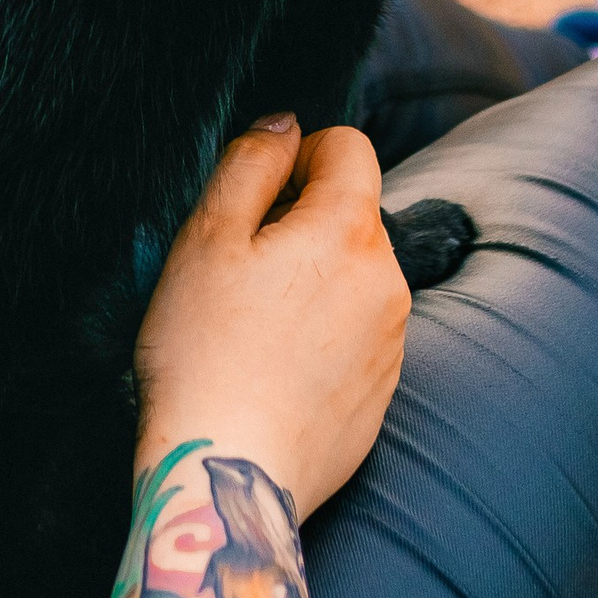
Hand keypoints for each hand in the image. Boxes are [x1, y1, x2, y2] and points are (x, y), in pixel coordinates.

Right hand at [131, 118, 408, 520]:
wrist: (229, 472)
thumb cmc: (204, 353)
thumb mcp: (205, 239)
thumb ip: (250, 163)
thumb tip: (286, 126)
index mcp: (348, 231)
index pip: (350, 147)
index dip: (297, 156)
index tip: (252, 199)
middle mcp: (389, 280)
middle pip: (351, 215)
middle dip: (300, 223)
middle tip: (236, 271)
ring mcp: (393, 341)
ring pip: (354, 277)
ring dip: (310, 281)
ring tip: (249, 327)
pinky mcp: (382, 393)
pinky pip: (355, 336)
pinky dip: (319, 336)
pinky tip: (270, 369)